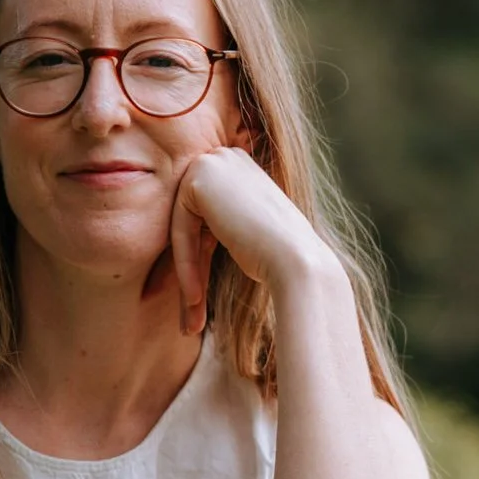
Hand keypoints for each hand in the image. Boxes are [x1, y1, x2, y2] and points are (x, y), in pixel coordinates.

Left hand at [168, 148, 337, 334]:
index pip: (205, 218)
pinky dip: (185, 265)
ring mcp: (213, 163)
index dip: (199, 262)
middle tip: (189, 321)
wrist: (298, 261)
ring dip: (186, 276)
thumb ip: (217, 228)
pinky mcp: (198, 179)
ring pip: (183, 228)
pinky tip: (195, 298)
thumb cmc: (281, 258)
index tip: (197, 303)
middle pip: (191, 222)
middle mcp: (226, 157)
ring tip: (190, 322)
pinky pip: (180, 229)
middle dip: (189, 271)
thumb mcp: (244, 236)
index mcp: (239, 167)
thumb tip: (184, 245)